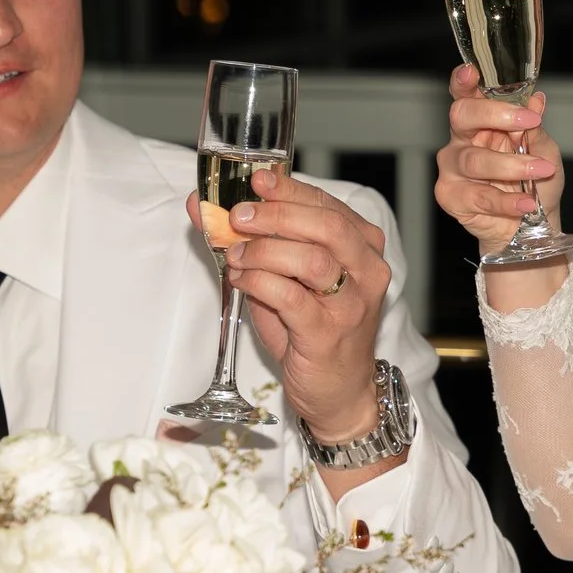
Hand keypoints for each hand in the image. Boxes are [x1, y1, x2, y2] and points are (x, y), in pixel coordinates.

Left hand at [203, 167, 390, 443]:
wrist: (339, 392)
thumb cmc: (314, 331)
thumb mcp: (288, 278)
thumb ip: (257, 241)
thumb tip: (207, 208)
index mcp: (362, 249)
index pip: (328, 206)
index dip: (289, 190)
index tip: (256, 181)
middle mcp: (366, 272)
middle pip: (326, 226)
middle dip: (277, 215)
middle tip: (240, 217)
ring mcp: (351, 304)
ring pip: (311, 259)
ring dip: (264, 251)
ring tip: (237, 256)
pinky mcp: (328, 334)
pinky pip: (291, 297)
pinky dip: (260, 282)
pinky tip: (243, 281)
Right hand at [435, 65, 563, 251]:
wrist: (533, 223)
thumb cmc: (535, 182)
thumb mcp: (544, 150)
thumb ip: (535, 128)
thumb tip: (535, 101)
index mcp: (480, 121)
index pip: (465, 94)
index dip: (463, 81)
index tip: (471, 72)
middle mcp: (461, 139)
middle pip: (462, 115)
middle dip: (495, 115)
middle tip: (527, 122)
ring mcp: (452, 168)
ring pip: (475, 160)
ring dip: (512, 165)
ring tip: (540, 171)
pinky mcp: (450, 196)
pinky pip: (477, 196)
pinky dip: (505, 201)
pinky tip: (525, 203)